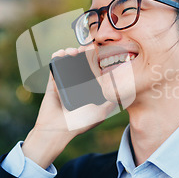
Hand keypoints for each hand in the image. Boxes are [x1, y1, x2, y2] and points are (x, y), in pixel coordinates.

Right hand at [22, 46, 114, 167]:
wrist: (57, 130)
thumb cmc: (79, 123)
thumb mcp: (101, 113)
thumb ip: (112, 102)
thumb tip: (125, 92)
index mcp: (88, 90)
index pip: (94, 70)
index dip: (96, 60)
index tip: (98, 50)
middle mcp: (77, 85)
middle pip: (81, 63)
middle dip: (83, 53)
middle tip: (85, 47)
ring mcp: (65, 83)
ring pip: (68, 63)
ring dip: (70, 53)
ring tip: (73, 51)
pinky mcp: (53, 83)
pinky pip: (54, 67)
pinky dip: (57, 57)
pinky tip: (60, 53)